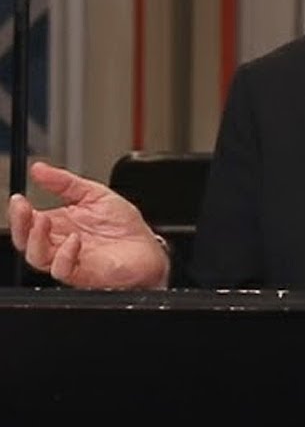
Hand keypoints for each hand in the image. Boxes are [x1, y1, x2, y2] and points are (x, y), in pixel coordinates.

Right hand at [7, 161, 169, 288]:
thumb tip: (39, 168)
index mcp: (59, 225)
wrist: (148, 249)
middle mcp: (59, 244)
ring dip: (35, 239)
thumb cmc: (124, 227)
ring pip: (37, 257)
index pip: (28, 222)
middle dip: (19, 224)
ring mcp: (69, 259)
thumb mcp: (95, 194)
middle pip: (25, 240)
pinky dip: (64, 255)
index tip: (19, 198)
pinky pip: (62, 270)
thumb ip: (65, 182)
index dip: (19, 212)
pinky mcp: (82, 273)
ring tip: (44, 221)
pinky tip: (74, 240)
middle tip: (23, 208)